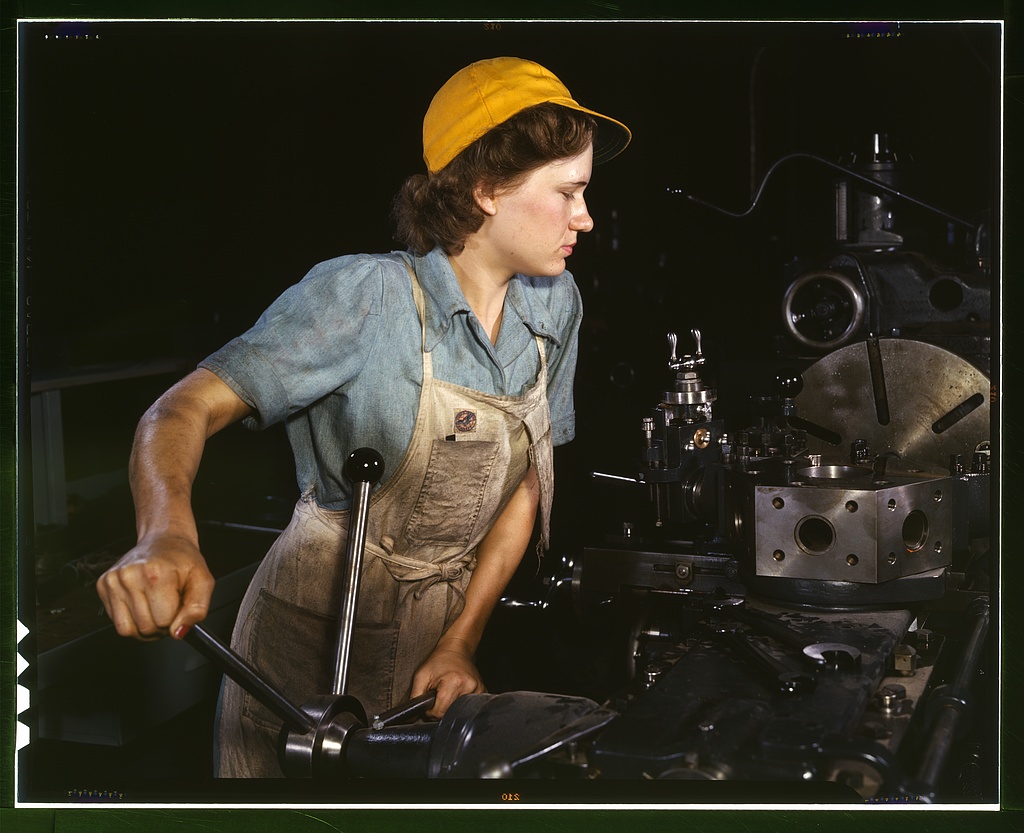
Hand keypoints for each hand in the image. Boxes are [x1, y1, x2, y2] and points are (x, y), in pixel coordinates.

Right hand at [96, 535, 214, 640]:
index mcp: (156, 573)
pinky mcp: (103, 585)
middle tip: (168, 606)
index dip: (176, 619)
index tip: (178, 606)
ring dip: (144, 626)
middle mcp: (130, 576)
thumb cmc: (183, 560)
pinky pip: (116, 622)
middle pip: (146, 628)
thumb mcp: (203, 581)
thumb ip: (197, 609)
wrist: (164, 540)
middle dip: (161, 625)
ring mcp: (113, 580)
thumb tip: (179, 632)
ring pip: (127, 630)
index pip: (165, 622)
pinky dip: (131, 620)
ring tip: (155, 607)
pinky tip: (142, 603)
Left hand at [411, 637, 485, 717]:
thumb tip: (411, 718)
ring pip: (458, 712)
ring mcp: (479, 690)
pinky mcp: (483, 692)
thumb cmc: (438, 661)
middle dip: (440, 708)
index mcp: (455, 682)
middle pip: (449, 713)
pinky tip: (456, 693)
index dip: (431, 710)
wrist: (456, 649)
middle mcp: (470, 687)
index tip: (431, 698)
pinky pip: (467, 708)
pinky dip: (459, 704)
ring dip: (450, 706)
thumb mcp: (421, 676)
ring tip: (448, 692)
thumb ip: (414, 697)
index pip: (440, 713)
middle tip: (438, 694)